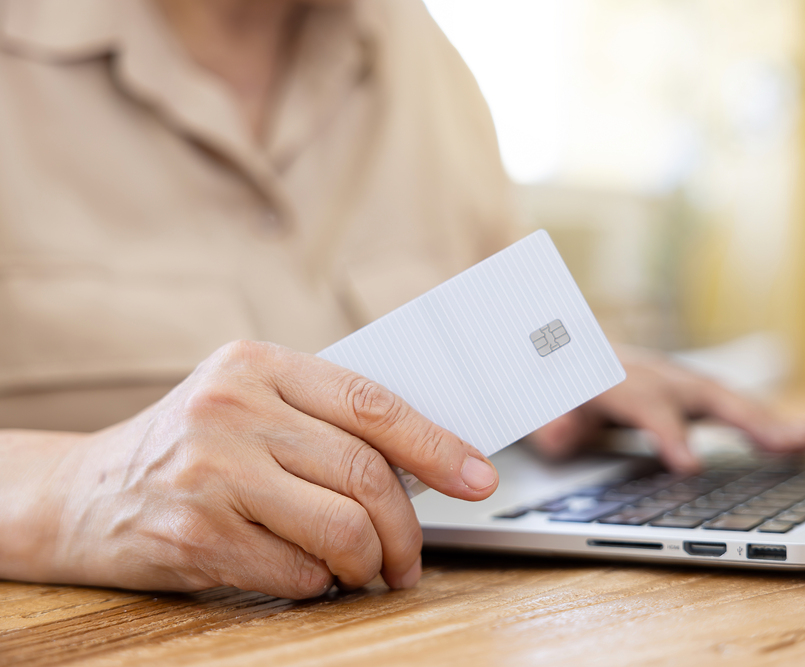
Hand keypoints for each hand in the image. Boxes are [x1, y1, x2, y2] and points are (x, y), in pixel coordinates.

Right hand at [7, 341, 497, 597]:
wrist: (83, 495)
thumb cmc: (190, 449)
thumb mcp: (249, 405)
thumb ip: (323, 421)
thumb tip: (428, 461)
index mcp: (258, 365)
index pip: (372, 403)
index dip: (437, 445)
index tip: (479, 477)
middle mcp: (232, 409)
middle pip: (365, 473)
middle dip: (406, 529)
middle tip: (411, 559)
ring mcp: (211, 472)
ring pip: (342, 528)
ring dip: (370, 563)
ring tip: (367, 571)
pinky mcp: (196, 535)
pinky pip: (299, 571)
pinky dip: (320, 582)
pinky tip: (307, 572)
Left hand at [529, 345, 804, 472]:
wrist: (556, 345)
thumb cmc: (549, 384)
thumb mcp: (533, 404)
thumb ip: (548, 420)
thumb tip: (559, 432)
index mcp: (611, 377)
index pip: (646, 406)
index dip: (669, 435)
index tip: (692, 468)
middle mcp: (650, 372)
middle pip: (702, 393)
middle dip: (745, 418)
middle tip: (787, 443)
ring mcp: (672, 378)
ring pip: (725, 396)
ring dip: (767, 419)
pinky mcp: (686, 390)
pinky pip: (728, 404)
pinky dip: (763, 420)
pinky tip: (797, 440)